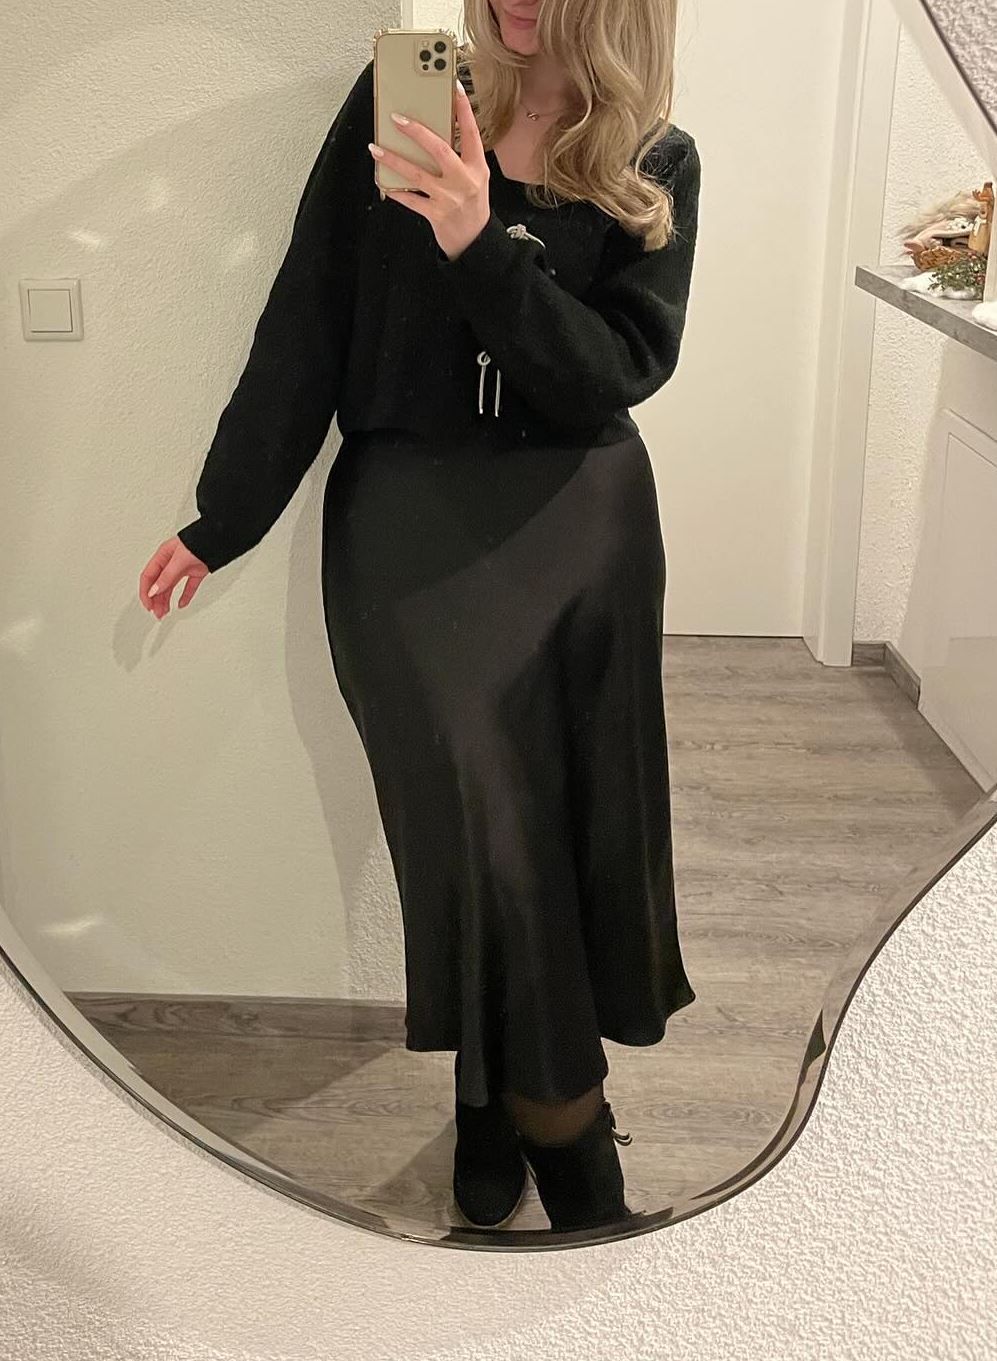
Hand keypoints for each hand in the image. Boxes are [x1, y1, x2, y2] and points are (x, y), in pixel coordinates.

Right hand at [139, 536, 209, 618]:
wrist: (219, 538)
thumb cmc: (199, 541)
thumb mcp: (179, 559)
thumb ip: (167, 576)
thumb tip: (154, 590)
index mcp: (163, 556)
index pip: (148, 576)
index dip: (146, 592)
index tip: (148, 605)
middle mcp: (171, 562)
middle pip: (158, 584)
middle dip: (156, 600)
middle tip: (158, 614)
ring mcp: (183, 567)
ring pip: (171, 587)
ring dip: (166, 600)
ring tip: (166, 613)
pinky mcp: (196, 572)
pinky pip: (188, 587)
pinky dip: (185, 596)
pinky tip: (182, 604)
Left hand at [368, 79, 490, 260]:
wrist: (475, 241)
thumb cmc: (472, 205)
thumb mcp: (475, 178)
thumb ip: (459, 157)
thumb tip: (432, 134)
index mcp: (477, 167)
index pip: (471, 132)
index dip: (463, 109)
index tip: (454, 87)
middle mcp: (464, 181)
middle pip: (440, 150)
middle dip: (418, 132)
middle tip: (398, 118)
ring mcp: (449, 199)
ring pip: (418, 174)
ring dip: (395, 160)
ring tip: (376, 148)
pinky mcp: (436, 215)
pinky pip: (411, 200)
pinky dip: (396, 190)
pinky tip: (383, 180)